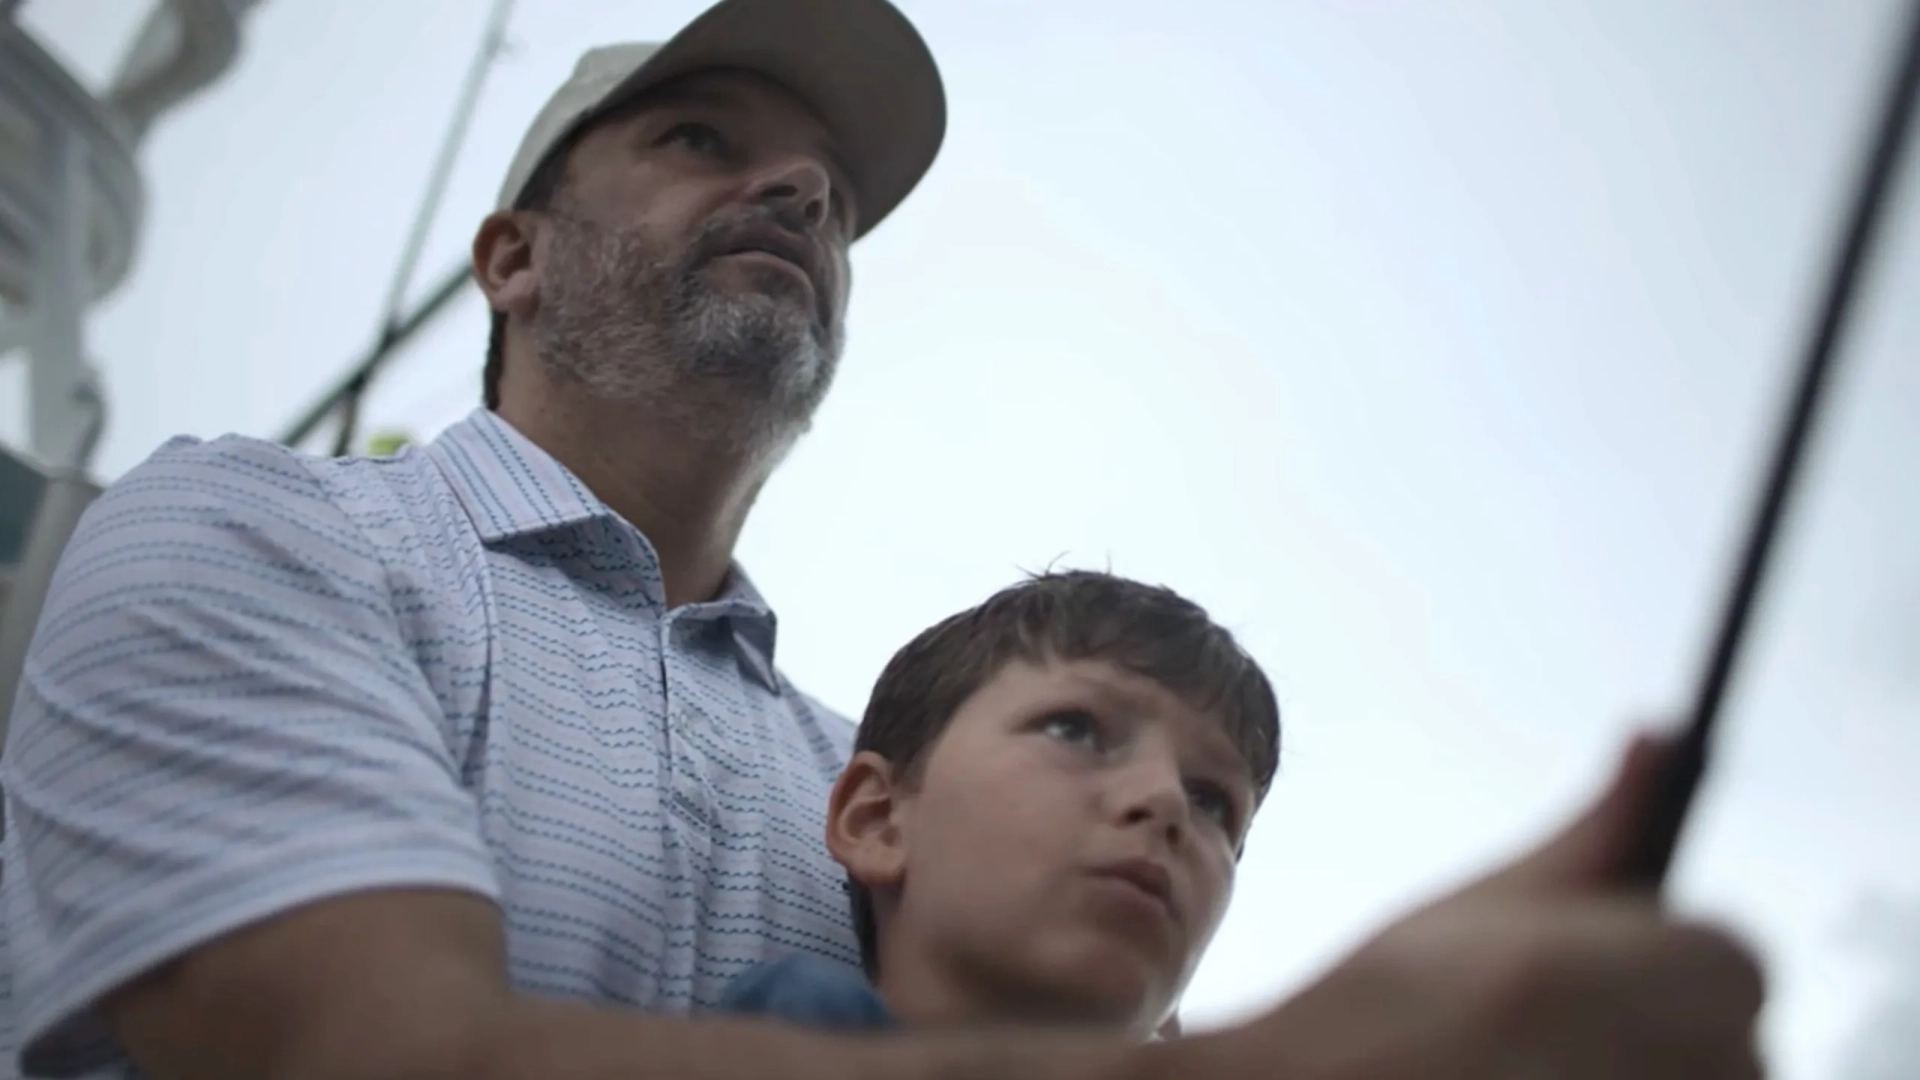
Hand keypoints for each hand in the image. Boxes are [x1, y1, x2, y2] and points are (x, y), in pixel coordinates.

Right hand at [1177, 733, 1765, 1079]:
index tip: (1644, 959)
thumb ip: (1593, 832)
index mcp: (1561, 978)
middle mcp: (1595, 1063)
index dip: (1695, 953)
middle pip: (1741, 1038)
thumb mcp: (1478, 907)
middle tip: (1589, 1018)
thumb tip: (1662, 740)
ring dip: (1666, 1064)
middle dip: (1683, 1020)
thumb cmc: (1380, 1012)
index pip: (1736, 961)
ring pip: (1717, 1079)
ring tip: (1566, 1051)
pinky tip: (1559, 1074)